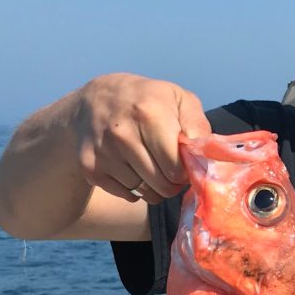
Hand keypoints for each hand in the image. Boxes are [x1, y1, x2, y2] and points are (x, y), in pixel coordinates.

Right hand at [72, 73, 211, 203]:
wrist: (95, 100)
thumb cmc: (147, 101)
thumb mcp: (178, 99)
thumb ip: (198, 127)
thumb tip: (204, 159)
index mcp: (148, 113)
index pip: (176, 168)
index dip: (185, 170)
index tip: (182, 161)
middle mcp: (122, 134)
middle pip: (163, 185)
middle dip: (172, 181)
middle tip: (169, 166)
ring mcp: (104, 152)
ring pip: (145, 192)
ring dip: (154, 186)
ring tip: (151, 164)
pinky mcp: (90, 168)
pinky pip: (127, 195)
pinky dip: (135, 189)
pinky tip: (133, 168)